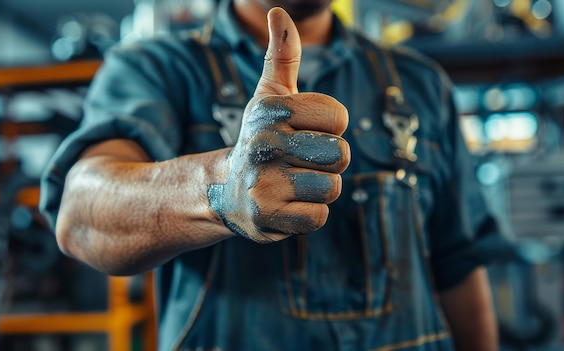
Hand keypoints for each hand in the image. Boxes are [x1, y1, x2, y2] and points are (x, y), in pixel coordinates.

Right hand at [208, 7, 349, 242]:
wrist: (223, 190)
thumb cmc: (259, 139)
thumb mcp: (268, 97)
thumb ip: (282, 56)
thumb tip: (279, 11)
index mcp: (271, 110)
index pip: (340, 117)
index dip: (329, 128)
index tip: (303, 133)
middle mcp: (264, 145)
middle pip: (341, 155)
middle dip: (326, 162)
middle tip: (298, 163)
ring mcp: (263, 184)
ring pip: (331, 188)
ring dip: (317, 190)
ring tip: (291, 184)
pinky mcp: (266, 219)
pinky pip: (319, 217)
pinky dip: (307, 214)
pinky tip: (285, 206)